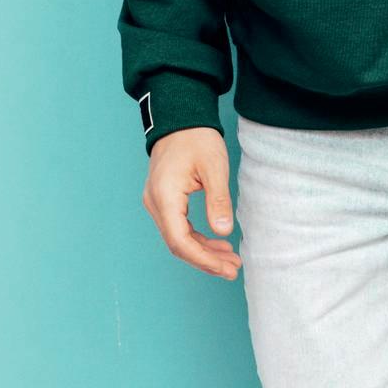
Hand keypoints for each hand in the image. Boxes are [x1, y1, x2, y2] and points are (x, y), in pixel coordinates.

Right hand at [143, 127, 241, 280]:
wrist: (180, 118)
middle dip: (206, 260)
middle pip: (177, 244)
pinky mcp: (163, 200)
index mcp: (165, 196)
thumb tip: (224, 231)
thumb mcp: (214, 167)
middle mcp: (155, 202)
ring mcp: (156, 202)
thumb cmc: (197, 138)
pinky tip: (217, 243)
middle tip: (233, 269)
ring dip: (203, 252)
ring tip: (230, 259)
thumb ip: (218, 200)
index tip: (227, 267)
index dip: (204, 259)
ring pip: (177, 238)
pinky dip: (196, 239)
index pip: (180, 241)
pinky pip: (177, 227)